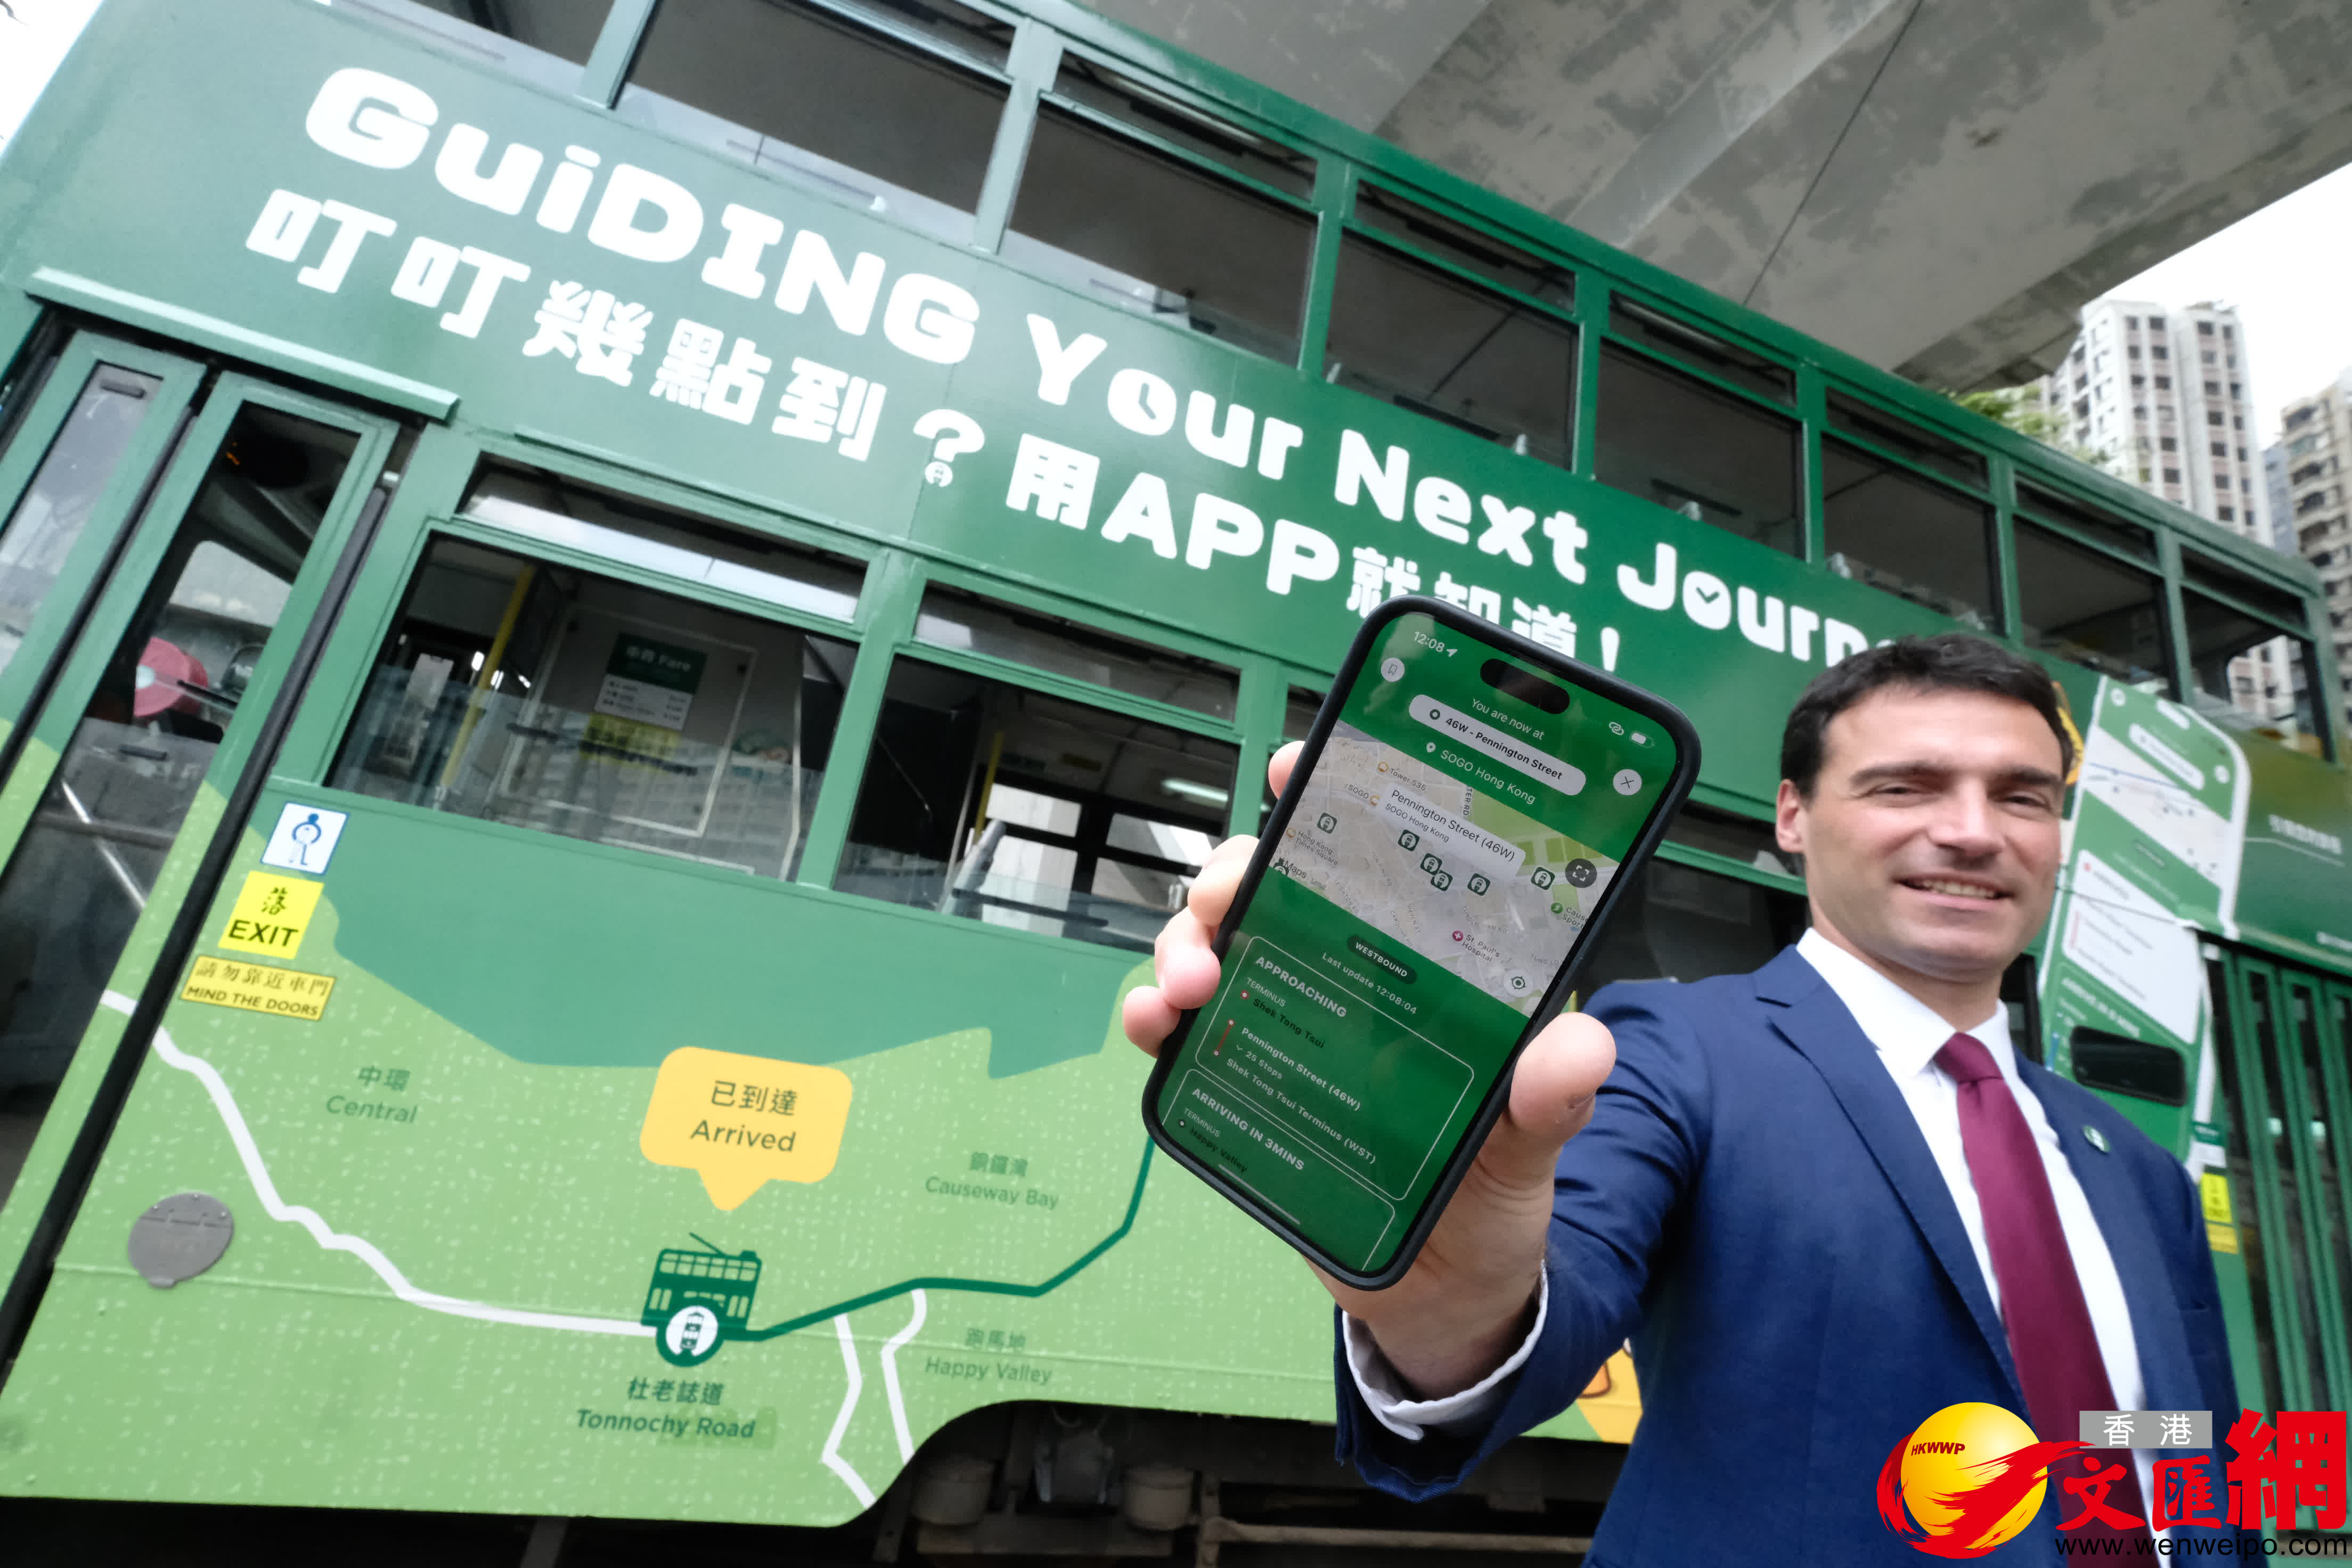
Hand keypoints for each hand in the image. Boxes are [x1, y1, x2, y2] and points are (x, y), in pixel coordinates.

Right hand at [1123, 742, 1616, 1398]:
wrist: (1439, 1300)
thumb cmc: (1490, 1203)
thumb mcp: (1531, 1155)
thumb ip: (1549, 1101)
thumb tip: (1579, 1047)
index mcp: (1421, 965)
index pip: (1378, 855)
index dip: (1336, 792)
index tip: (1301, 764)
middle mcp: (1345, 973)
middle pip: (1275, 883)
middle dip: (1237, 872)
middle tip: (1229, 903)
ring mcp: (1285, 1019)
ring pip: (1215, 941)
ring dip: (1186, 941)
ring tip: (1190, 985)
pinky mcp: (1241, 1076)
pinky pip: (1182, 1027)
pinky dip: (1155, 1013)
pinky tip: (1156, 1025)